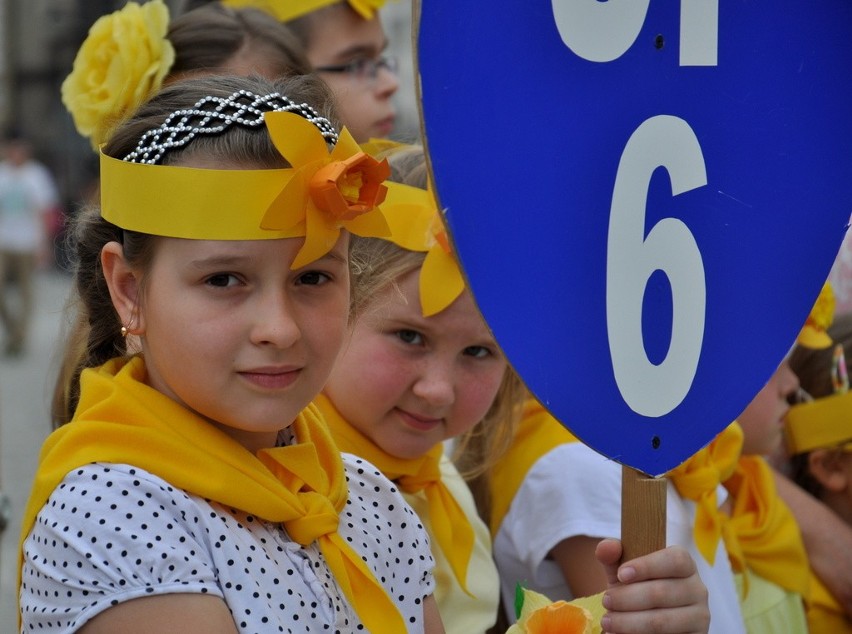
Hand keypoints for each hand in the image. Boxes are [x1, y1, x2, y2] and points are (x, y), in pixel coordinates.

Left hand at [595, 539, 709, 633]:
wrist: (646, 620)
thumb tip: (606, 547)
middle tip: (606, 601)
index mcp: (685, 564)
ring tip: (608, 621)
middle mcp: (697, 588)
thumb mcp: (623, 572)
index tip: (621, 574)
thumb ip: (613, 556)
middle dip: (627, 598)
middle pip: (662, 592)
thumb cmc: (636, 588)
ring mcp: (700, 616)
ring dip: (629, 622)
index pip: (674, 560)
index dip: (647, 566)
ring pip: (661, 621)